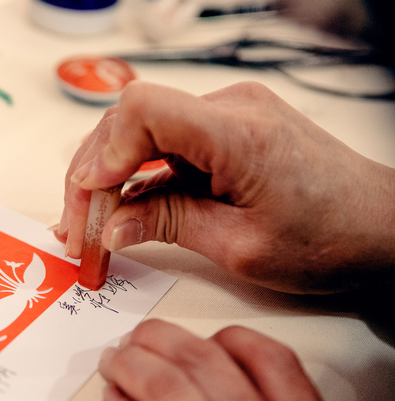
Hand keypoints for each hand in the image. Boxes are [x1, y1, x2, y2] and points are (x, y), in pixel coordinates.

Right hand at [56, 81, 394, 293]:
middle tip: (79, 233)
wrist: (378, 226)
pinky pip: (163, 143)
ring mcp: (226, 114)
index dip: (103, 152)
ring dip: (108, 178)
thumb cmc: (328, 237)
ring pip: (139, 132)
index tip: (89, 202)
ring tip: (91, 227)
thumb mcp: (238, 248)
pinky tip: (119, 209)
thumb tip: (110, 226)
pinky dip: (135, 176)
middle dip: (93, 177)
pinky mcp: (223, 129)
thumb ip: (168, 227)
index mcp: (240, 134)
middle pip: (130, 121)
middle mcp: (231, 109)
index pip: (146, 109)